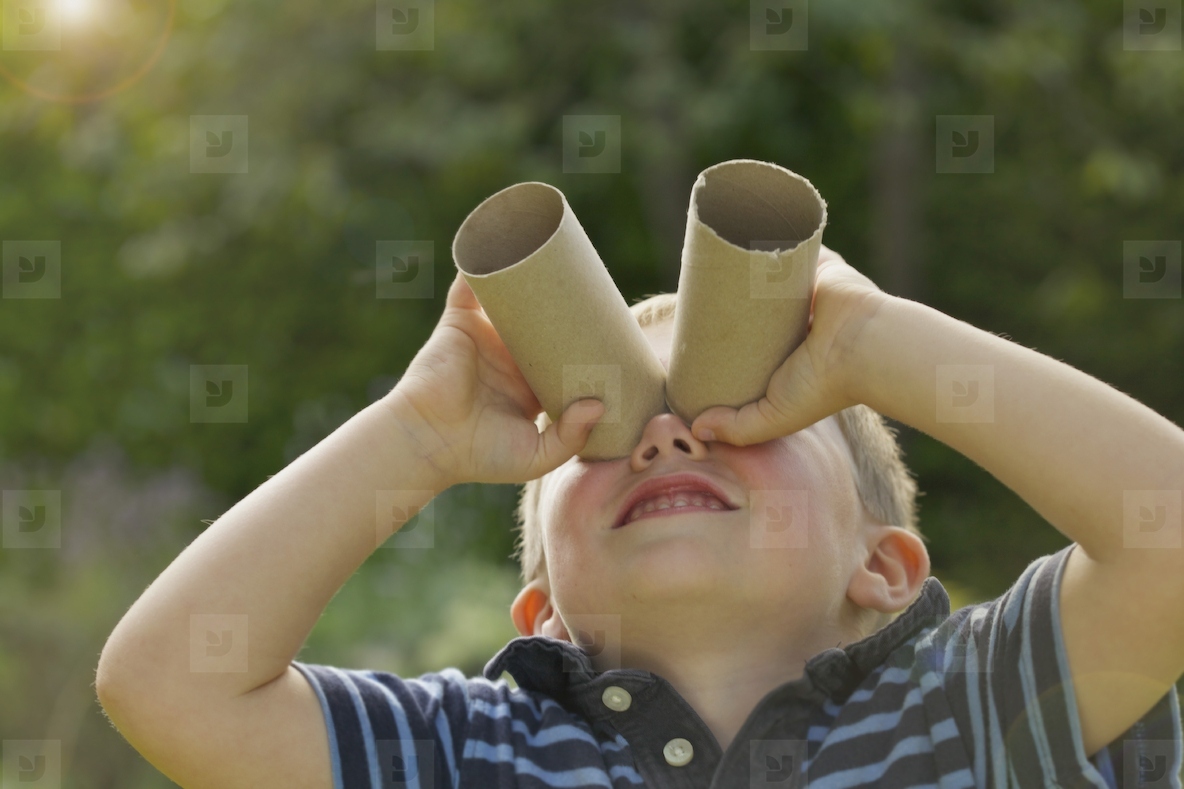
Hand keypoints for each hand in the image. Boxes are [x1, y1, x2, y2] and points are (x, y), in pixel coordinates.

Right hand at [384, 271, 604, 487]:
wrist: (427, 443)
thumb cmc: (478, 456)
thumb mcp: (537, 455)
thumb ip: (571, 437)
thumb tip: (598, 404)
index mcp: (528, 384)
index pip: (562, 353)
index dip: (584, 338)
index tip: (612, 326)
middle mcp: (507, 356)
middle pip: (543, 319)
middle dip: (565, 301)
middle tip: (597, 284)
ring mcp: (484, 336)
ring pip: (513, 297)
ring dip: (530, 273)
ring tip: (559, 252)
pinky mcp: (460, 321)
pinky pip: (472, 283)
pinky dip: (484, 260)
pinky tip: (504, 236)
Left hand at [690, 244, 892, 445]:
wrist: (866, 346)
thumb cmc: (825, 385)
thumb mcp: (774, 416)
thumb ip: (738, 428)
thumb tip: (698, 430)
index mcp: (791, 350)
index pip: (751, 336)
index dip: (725, 330)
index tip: (695, 328)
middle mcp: (801, 317)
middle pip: (756, 299)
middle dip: (729, 292)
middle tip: (695, 290)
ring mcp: (809, 288)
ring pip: (769, 268)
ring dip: (744, 259)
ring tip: (708, 258)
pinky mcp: (818, 262)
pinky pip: (790, 238)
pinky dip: (769, 229)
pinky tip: (736, 226)